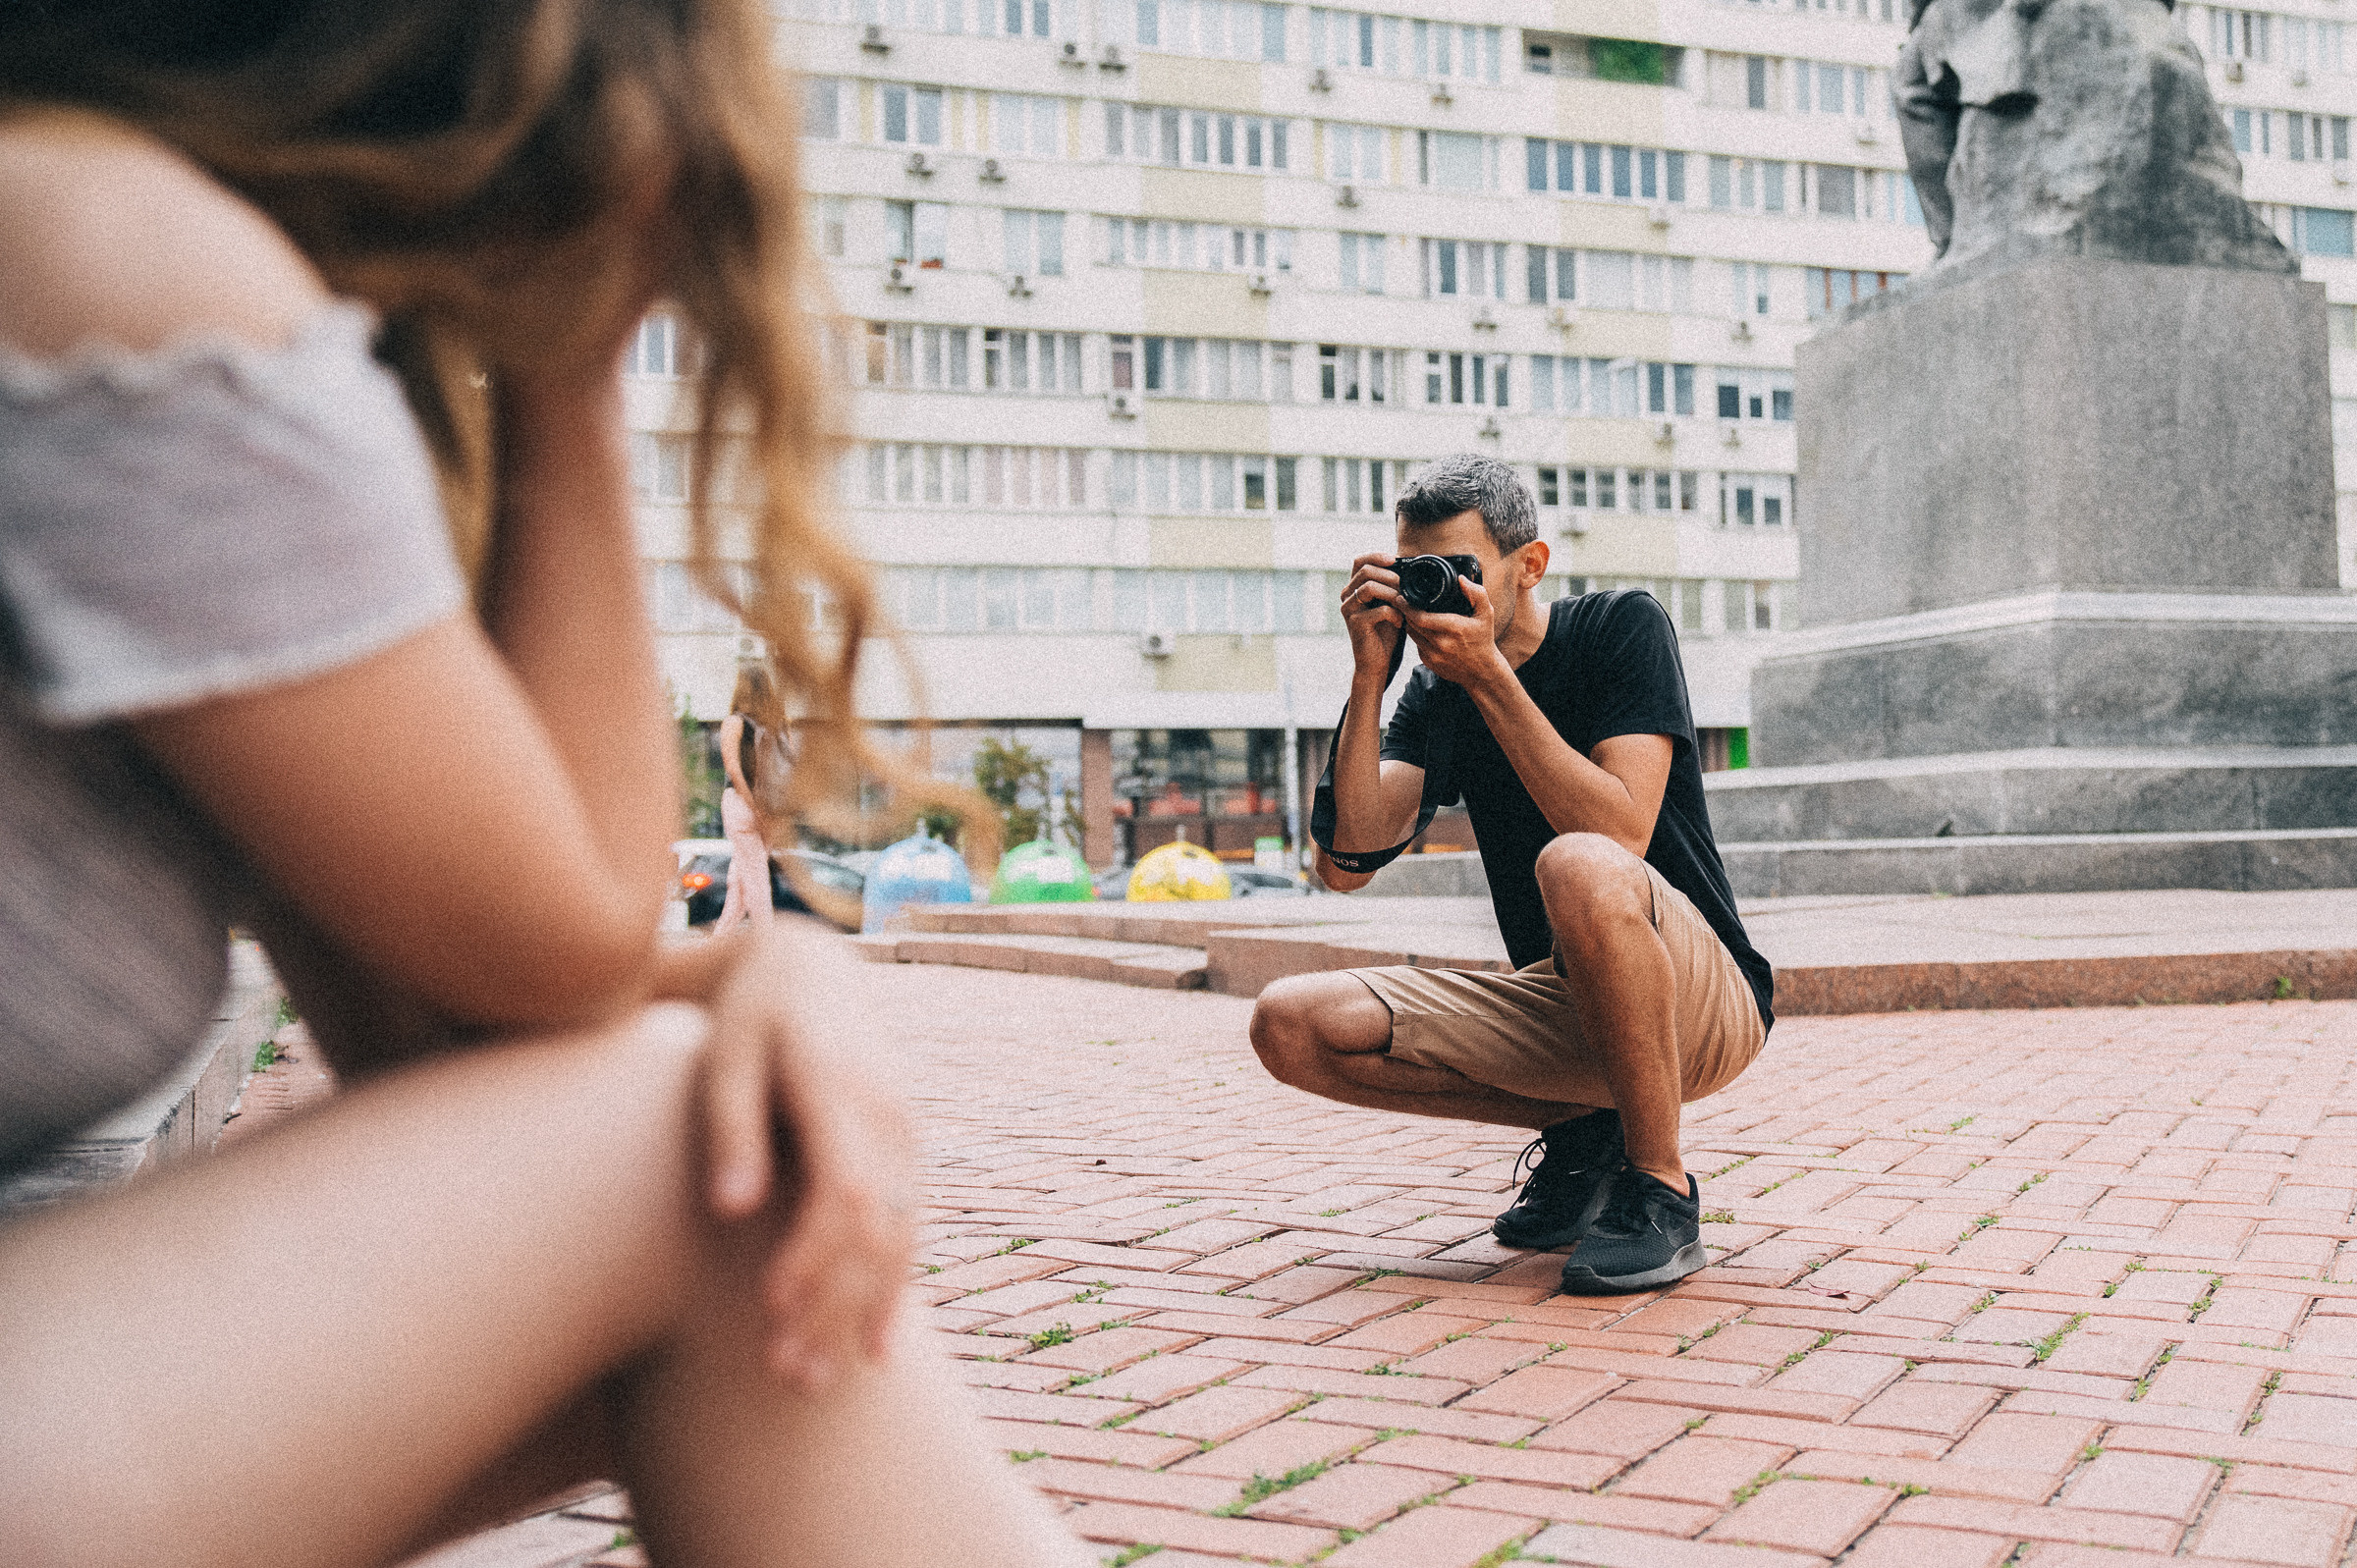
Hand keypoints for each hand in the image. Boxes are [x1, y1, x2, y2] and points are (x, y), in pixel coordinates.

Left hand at [701, 918, 919, 1386]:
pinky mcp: (907, 1151)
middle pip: (878, 1232)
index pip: (844, 1193)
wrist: (810, 967)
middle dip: (837, 1308)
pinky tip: (872, 1343)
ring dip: (865, 1313)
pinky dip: (893, 1289)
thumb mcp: (726, 1054)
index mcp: (844, 1090)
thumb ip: (731, 1128)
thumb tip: (732, 1209)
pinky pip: (912, 1229)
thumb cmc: (751, 1014)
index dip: (815, 1258)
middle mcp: (890, 1118)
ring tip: (823, 1378)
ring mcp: (907, 1136)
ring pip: (901, 1240)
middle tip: (789, 1376)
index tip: (771, 1311)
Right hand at [1340, 553, 1405, 680]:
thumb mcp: (1390, 603)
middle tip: (1405, 586)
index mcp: (1354, 588)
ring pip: (1370, 587)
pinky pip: (1379, 610)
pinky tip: (1401, 623)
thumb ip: (1393, 586)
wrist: (1376, 661)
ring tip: (1404, 604)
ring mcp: (1349, 609)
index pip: (1360, 561)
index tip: (1396, 560)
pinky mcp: (1355, 624)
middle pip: (1365, 571)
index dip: (1377, 556)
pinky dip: (1395, 614)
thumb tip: (1408, 567)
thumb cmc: (1385, 631)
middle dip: (1390, 575)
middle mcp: (1347, 596)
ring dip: (1392, 593)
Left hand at [1404, 574, 1509, 690]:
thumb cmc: (1483, 640)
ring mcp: (1434, 655)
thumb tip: (1461, 579)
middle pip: (1412, 624)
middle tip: (1403, 602)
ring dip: (1410, 623)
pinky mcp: (1429, 663)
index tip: (1402, 598)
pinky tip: (1422, 629)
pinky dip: (1417, 636)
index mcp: (1454, 628)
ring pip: (1412, 634)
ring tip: (1411, 614)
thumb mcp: (1486, 614)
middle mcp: (1441, 643)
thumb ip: (1477, 594)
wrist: (1482, 672)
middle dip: (1406, 612)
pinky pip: (1416, 645)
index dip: (1407, 607)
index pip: (1421, 617)